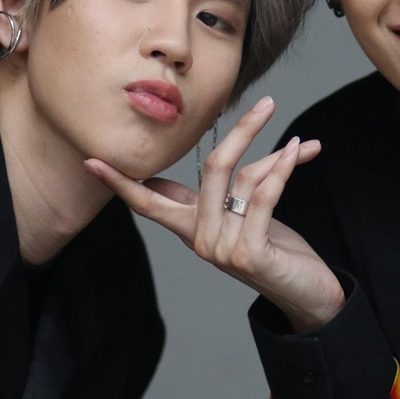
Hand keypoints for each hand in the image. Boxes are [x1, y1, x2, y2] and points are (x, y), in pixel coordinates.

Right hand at [84, 96, 345, 331]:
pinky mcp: (249, 255)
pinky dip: (285, 170)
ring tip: (302, 145)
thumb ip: (217, 193)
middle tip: (267, 103)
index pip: (148, 201)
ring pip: (245, 179)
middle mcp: (202, 241)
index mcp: (192, 230)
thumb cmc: (275, 251)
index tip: (92, 160)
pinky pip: (264, 197)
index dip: (120, 181)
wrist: (308, 295)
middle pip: (212, 168)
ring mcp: (223, 250)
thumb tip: (182, 169)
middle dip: (241, 131)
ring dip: (278, 157)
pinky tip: (302, 151)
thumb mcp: (239, 218)